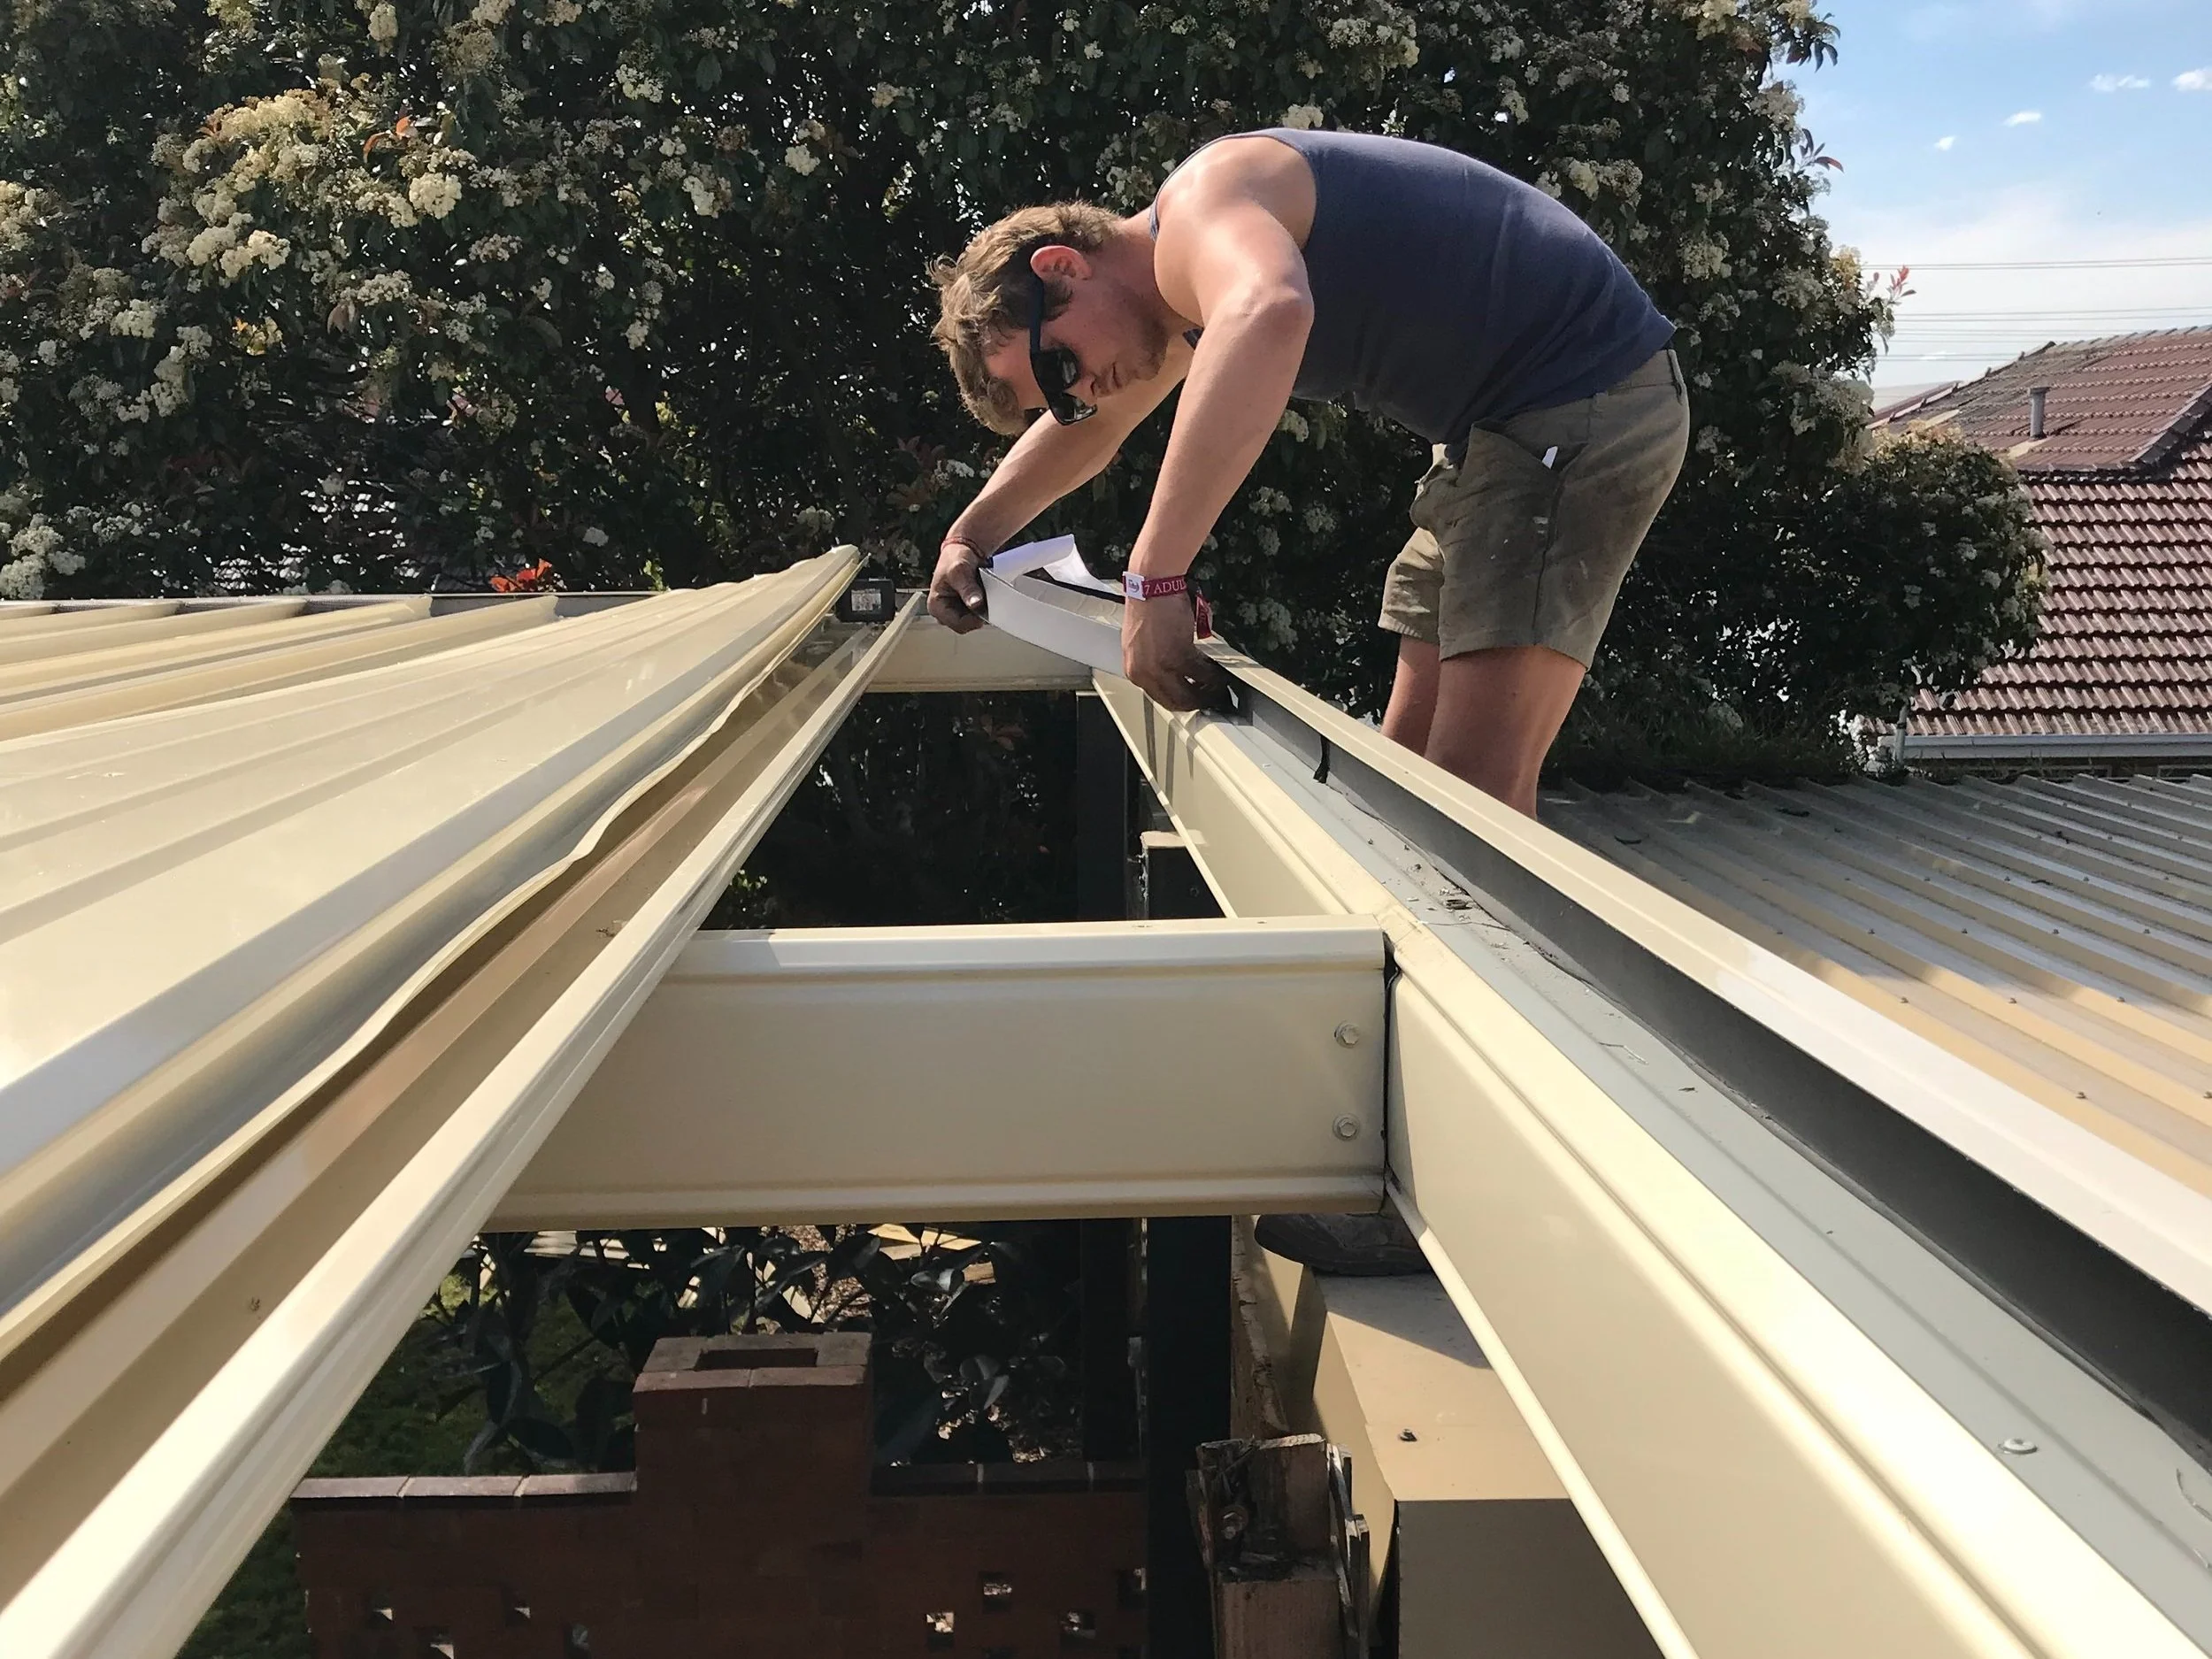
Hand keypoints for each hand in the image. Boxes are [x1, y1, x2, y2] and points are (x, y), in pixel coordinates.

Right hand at [928, 541, 988, 632]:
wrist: (962, 550)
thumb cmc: (954, 558)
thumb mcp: (959, 571)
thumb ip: (967, 588)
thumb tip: (975, 604)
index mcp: (936, 606)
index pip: (957, 624)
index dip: (972, 619)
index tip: (983, 608)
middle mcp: (944, 612)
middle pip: (966, 625)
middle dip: (976, 613)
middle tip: (983, 596)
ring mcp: (955, 611)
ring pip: (974, 620)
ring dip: (981, 609)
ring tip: (981, 592)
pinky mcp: (965, 609)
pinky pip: (978, 614)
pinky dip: (984, 606)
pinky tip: (983, 594)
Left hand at [1121, 589, 1230, 712]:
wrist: (1151, 585)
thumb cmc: (1149, 606)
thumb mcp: (1143, 644)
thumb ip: (1155, 664)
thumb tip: (1177, 677)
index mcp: (1133, 670)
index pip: (1159, 698)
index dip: (1181, 701)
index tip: (1194, 699)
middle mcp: (1144, 673)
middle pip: (1175, 702)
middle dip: (1196, 702)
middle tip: (1211, 698)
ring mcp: (1161, 666)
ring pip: (1190, 693)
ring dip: (1208, 692)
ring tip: (1218, 687)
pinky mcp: (1179, 655)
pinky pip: (1202, 674)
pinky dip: (1213, 676)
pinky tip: (1219, 674)